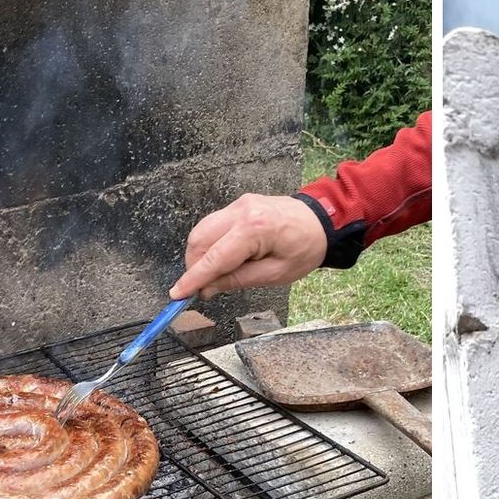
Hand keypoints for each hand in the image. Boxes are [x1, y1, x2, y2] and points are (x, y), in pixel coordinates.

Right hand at [170, 193, 326, 298]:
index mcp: (254, 229)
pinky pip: (212, 225)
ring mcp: (238, 205)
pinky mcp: (238, 205)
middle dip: (195, 266)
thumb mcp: (275, 274)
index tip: (177, 294)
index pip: (214, 257)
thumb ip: (238, 280)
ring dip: (201, 255)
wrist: (322, 220)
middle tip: (204, 288)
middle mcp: (241, 211)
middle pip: (199, 240)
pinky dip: (210, 244)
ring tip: (217, 274)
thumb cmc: (305, 248)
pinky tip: (224, 258)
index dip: (194, 278)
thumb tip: (208, 288)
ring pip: (201, 231)